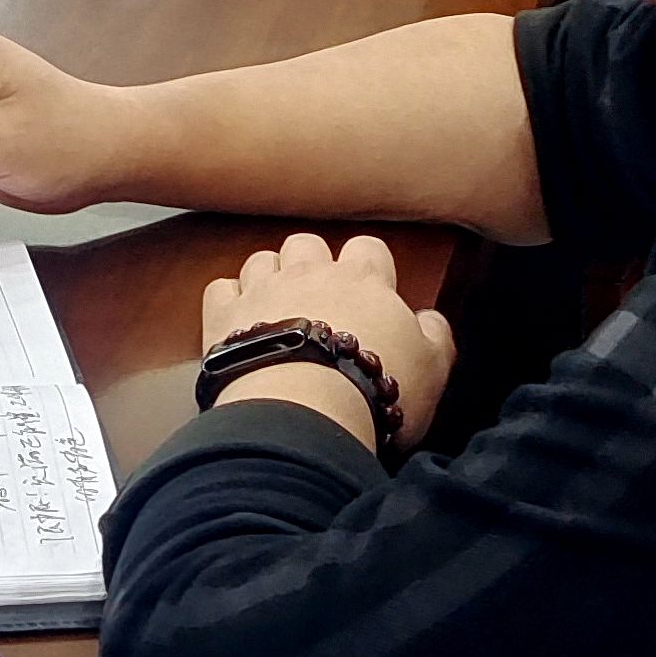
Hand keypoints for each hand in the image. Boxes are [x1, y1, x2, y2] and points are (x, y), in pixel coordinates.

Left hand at [199, 233, 454, 453]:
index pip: (368, 249)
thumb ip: (435, 335)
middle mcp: (309, 273)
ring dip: (269, 278)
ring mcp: (263, 290)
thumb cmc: (376, 390)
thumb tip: (429, 318)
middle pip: (308, 244)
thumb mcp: (432, 368)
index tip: (372, 293)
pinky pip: (220, 288)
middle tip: (320, 302)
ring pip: (262, 259)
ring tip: (277, 312)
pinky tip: (238, 322)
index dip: (370, 267)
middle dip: (311, 264)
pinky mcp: (224, 316)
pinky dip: (228, 300)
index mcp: (363, 281)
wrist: (307, 412)